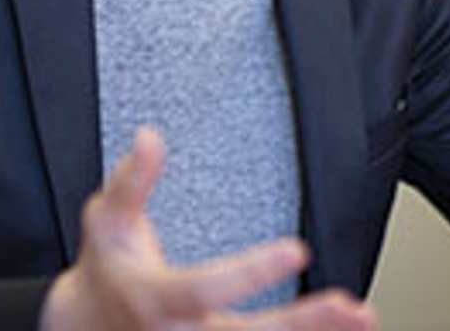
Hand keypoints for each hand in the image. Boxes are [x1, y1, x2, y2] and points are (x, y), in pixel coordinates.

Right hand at [40, 127, 378, 330]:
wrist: (87, 326)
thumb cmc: (106, 267)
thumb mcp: (108, 219)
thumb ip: (131, 181)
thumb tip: (150, 137)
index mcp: (155, 300)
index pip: (206, 291)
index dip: (252, 272)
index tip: (298, 248)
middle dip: (304, 324)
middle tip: (350, 307)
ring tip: (362, 318)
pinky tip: (339, 330)